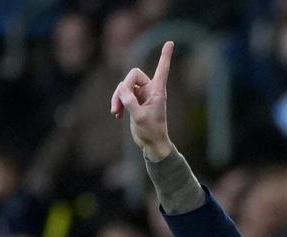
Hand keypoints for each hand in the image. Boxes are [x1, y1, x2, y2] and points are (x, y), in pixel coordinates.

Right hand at [111, 40, 174, 160]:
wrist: (152, 144)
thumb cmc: (151, 131)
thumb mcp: (139, 117)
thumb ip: (130, 101)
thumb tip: (121, 89)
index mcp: (157, 91)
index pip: (162, 70)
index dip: (165, 56)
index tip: (170, 42)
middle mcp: (150, 90)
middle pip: (132, 76)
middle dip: (122, 88)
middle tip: (119, 104)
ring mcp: (141, 95)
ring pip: (123, 87)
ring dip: (117, 98)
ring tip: (116, 112)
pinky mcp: (133, 102)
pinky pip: (121, 95)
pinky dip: (117, 103)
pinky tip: (116, 115)